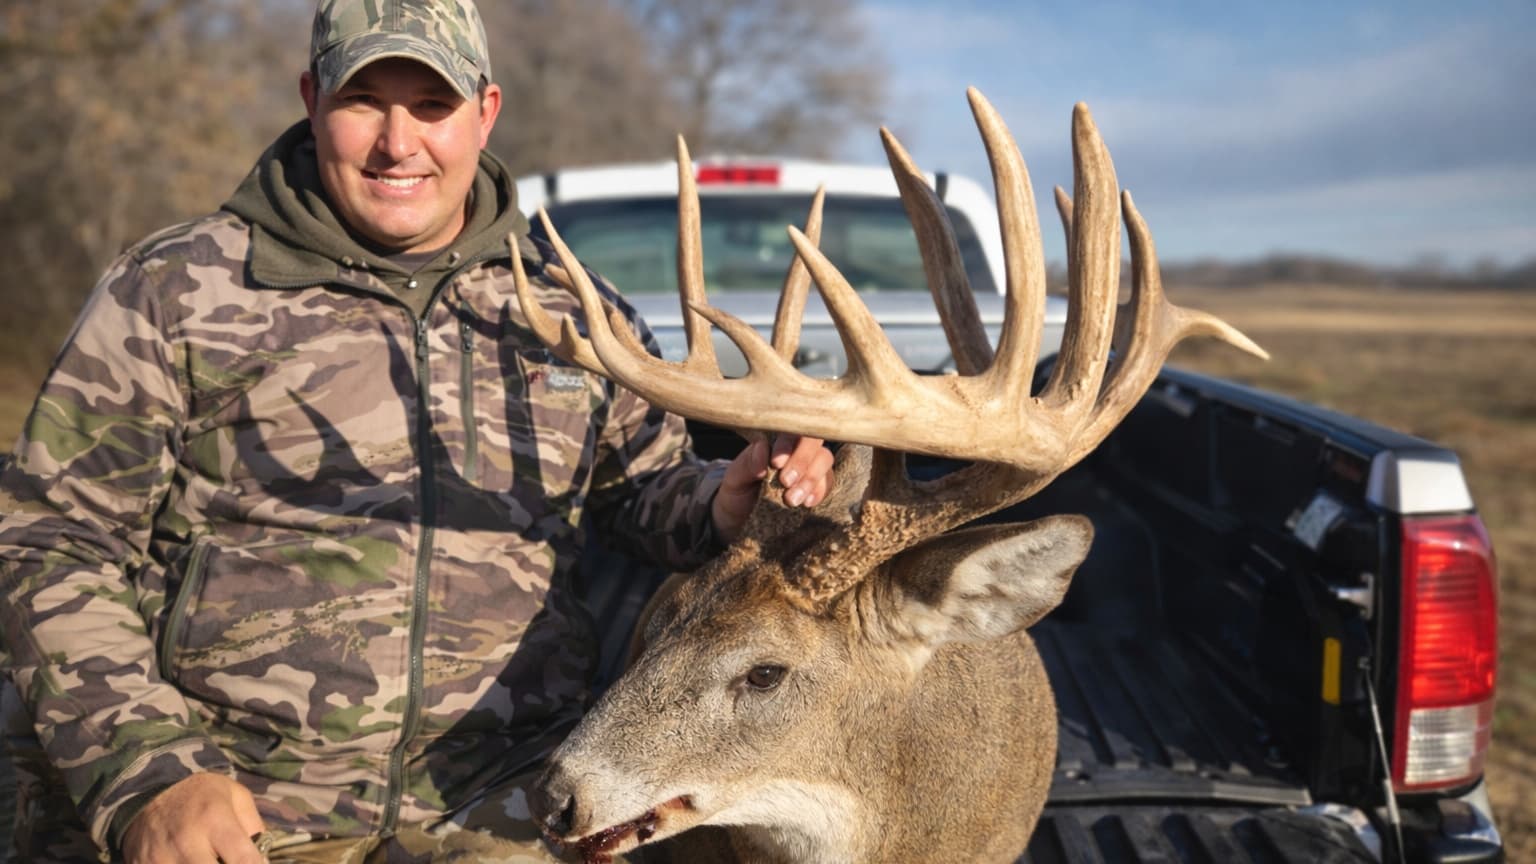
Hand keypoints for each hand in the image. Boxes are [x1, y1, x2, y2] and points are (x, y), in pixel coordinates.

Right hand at [122, 773, 265, 863]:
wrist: (149, 792)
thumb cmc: (201, 795)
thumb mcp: (236, 796)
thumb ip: (254, 827)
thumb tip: (265, 861)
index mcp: (215, 819)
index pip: (244, 860)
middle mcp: (187, 842)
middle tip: (230, 860)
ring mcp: (161, 859)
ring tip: (212, 858)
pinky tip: (191, 862)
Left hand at [711, 435, 834, 543]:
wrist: (740, 520)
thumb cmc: (737, 493)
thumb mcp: (734, 479)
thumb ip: (747, 464)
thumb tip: (762, 447)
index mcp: (773, 441)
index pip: (788, 430)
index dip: (787, 444)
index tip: (776, 464)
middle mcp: (794, 449)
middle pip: (813, 440)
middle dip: (802, 461)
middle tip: (785, 483)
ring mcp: (808, 465)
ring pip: (824, 459)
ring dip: (811, 479)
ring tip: (792, 500)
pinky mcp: (817, 485)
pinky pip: (828, 481)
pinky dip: (820, 491)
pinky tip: (807, 503)